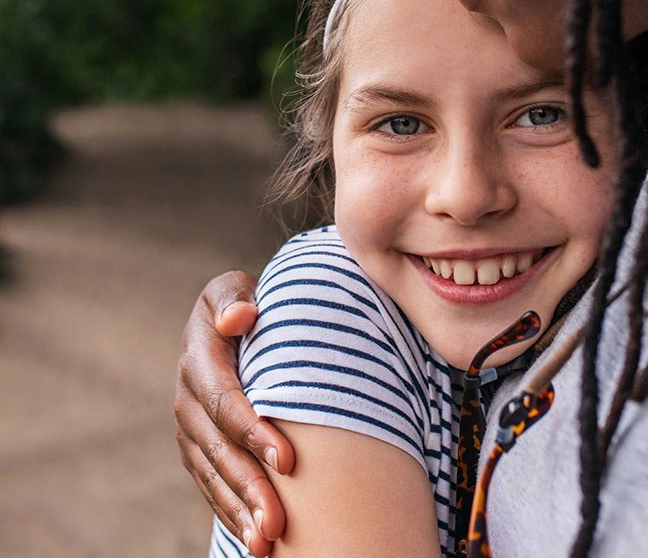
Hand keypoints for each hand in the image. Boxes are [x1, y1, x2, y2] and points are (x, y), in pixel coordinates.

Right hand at [175, 271, 294, 555]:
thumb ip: (235, 297)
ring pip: (212, 476)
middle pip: (218, 451)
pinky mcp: (196, 447)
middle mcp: (187, 399)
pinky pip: (209, 484)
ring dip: (238, 511)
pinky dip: (229, 511)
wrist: (225, 317)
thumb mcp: (234, 286)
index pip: (226, 402)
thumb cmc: (244, 299)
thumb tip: (241, 316)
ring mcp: (189, 428)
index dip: (255, 432)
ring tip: (265, 543)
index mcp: (199, 359)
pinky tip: (252, 539)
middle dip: (248, 488)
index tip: (290, 459)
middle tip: (277, 524)